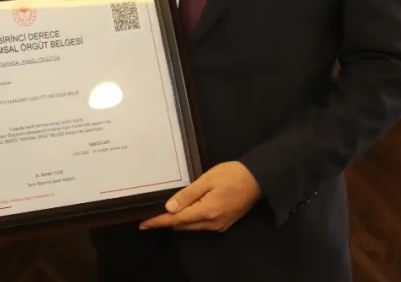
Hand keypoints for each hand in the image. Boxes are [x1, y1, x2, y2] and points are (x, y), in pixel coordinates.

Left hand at [139, 161, 260, 231]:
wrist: (257, 178)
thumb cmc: (231, 175)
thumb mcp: (206, 180)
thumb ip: (187, 195)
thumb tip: (169, 209)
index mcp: (207, 212)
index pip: (176, 219)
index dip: (158, 222)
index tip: (143, 224)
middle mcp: (212, 223)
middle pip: (183, 225)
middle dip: (167, 220)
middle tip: (151, 214)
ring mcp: (220, 225)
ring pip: (192, 226)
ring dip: (179, 220)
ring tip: (165, 212)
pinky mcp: (224, 223)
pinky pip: (202, 225)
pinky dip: (191, 219)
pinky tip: (185, 211)